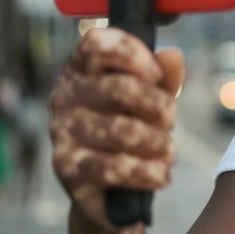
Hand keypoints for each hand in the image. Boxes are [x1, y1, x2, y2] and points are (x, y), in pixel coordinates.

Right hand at [49, 28, 184, 229]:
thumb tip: (172, 56)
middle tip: (170, 121)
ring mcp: (62, 131)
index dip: (134, 54)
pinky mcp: (66, 167)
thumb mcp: (152, 98)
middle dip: (160, 107)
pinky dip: (149, 172)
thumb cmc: (132, 128)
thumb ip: (164, 76)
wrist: (110, 190)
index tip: (157, 75)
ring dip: (160, 144)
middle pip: (121, 88)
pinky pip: (115, 167)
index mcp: (81, 69)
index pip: (97, 43)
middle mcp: (65, 95)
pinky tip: (161, 175)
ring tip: (168, 152)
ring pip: (124, 131)